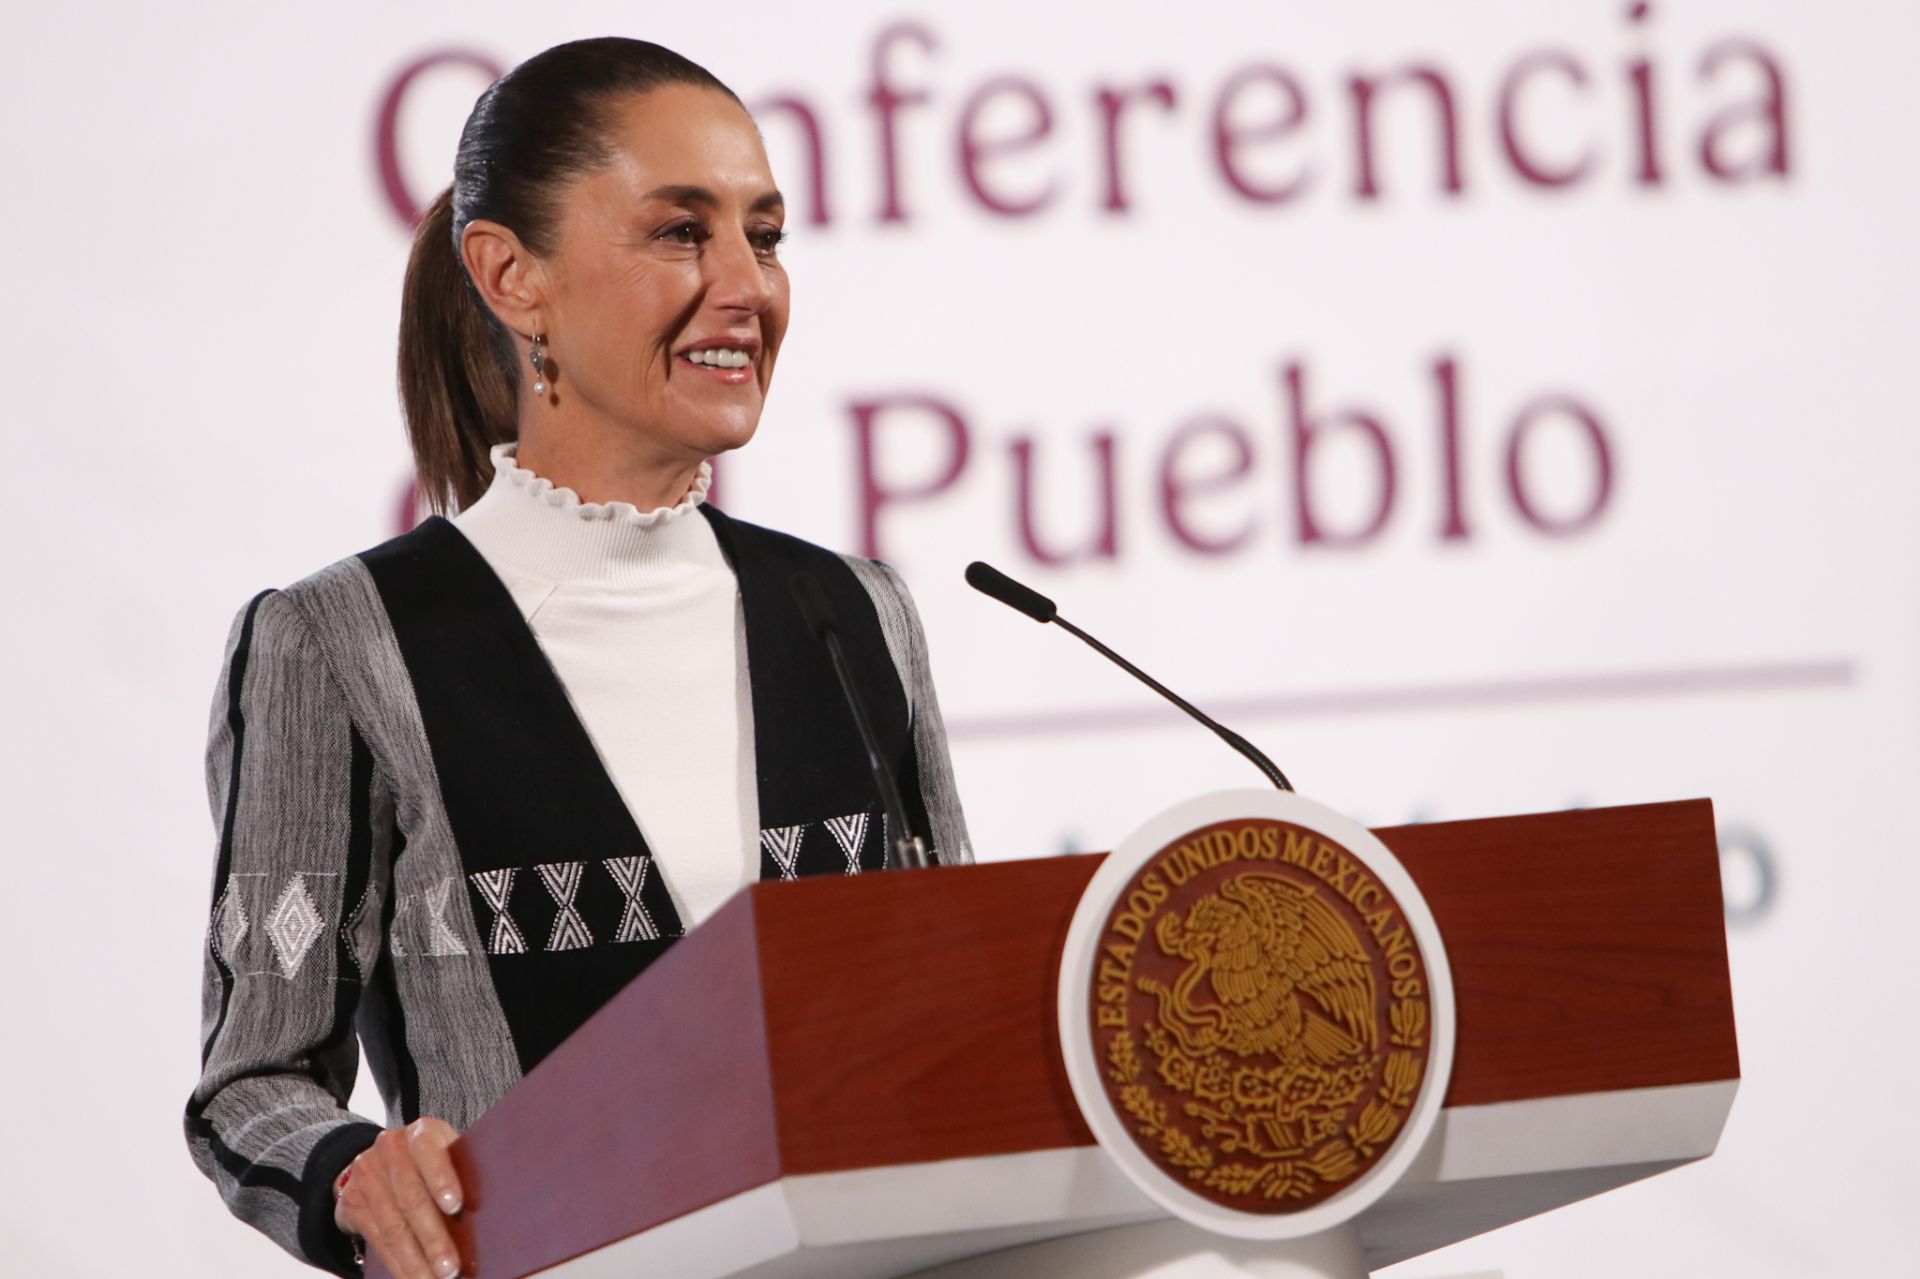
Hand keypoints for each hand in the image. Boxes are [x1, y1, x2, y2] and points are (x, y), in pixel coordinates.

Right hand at [333, 1117, 464, 1278]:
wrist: (379, 1161)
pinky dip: (399, 1265)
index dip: (442, 1178)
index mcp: (421, 1132)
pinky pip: (378, 1241)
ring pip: (394, 1226)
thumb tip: (499, 1210)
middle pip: (412, 1198)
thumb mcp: (447, 1154)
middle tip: (451, 1268)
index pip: (429, 1150)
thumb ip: (464, 1173)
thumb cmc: (432, 1163)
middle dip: (433, 1238)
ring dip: (416, 1261)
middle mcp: (390, 1148)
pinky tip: (414, 1278)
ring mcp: (367, 1174)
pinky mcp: (352, 1202)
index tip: (456, 1207)